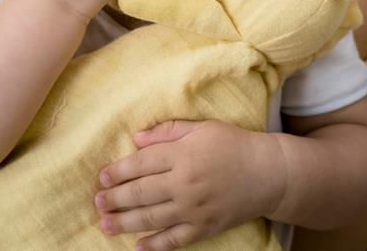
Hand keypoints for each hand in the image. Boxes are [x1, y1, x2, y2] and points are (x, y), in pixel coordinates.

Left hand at [94, 120, 286, 249]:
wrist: (269, 173)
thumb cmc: (234, 144)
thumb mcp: (202, 128)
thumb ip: (167, 131)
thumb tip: (136, 139)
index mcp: (183, 154)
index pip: (141, 164)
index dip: (119, 171)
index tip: (102, 177)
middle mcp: (185, 183)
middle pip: (141, 193)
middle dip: (115, 198)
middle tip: (97, 202)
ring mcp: (194, 209)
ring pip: (151, 218)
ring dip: (125, 222)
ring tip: (105, 224)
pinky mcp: (204, 228)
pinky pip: (174, 240)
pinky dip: (155, 246)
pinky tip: (137, 247)